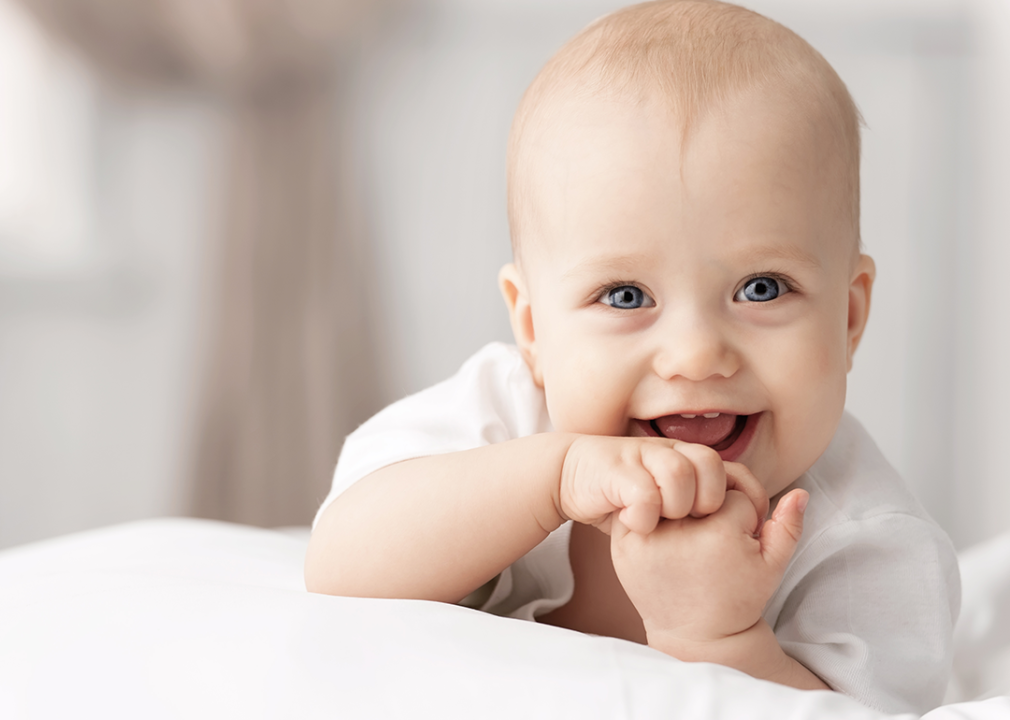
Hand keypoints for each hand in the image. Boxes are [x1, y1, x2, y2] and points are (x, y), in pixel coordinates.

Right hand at [558, 435, 766, 534]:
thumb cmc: (619, 492)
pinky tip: (636, 525)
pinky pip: (643, 492)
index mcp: (684, 458)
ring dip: (675, 506)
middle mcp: (667, 452)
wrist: (568, 473)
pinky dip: (643, 515)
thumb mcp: (662, 497)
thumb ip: (692, 504)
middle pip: (710, 464)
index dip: (742, 498)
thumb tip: (734, 524)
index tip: (740, 527)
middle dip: (708, 500)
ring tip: (662, 523)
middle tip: (690, 523)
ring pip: (679, 473)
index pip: (732, 470)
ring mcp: (640, 458)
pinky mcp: (615, 472)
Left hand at [610, 484, 807, 642]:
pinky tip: (665, 534)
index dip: (744, 515)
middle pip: (700, 485)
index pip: (735, 494)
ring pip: (671, 490)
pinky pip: (641, 506)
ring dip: (680, 504)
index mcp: (720, 533)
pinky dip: (652, 512)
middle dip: (711, 504)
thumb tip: (800, 493)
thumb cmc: (736, 597)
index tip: (740, 542)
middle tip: (713, 536)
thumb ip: (788, 527)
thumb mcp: (771, 567)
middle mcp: (680, 532)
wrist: (695, 633)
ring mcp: (648, 537)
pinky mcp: (624, 544)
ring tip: (690, 536)